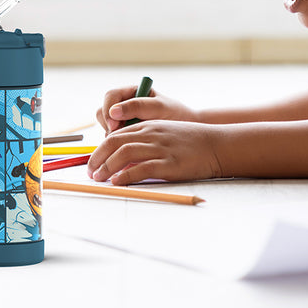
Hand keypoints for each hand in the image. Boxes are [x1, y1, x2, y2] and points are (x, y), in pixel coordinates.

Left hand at [87, 120, 223, 184]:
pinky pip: (141, 169)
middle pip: (115, 143)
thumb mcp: (165, 133)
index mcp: (149, 125)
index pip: (116, 135)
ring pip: (124, 154)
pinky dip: (125, 176)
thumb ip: (145, 140)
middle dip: (98, 158)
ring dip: (107, 167)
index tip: (93, 162)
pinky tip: (117, 182)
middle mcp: (152, 134)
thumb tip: (123, 158)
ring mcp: (160, 148)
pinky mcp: (169, 163)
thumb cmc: (191, 142)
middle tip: (91, 172)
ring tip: (99, 179)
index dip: (101, 149)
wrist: (216, 144)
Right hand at [95, 84, 197, 134]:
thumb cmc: (175, 114)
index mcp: (132, 92)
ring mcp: (123, 120)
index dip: (108, 109)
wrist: (186, 129)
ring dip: (111, 136)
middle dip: (107, 125)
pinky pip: (112, 139)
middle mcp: (124, 104)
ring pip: (105, 126)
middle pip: (103, 111)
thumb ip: (138, 106)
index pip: (111, 96)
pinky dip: (116, 144)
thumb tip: (113, 111)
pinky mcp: (125, 134)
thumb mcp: (159, 107)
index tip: (114, 125)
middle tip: (118, 137)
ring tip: (127, 143)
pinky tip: (129, 149)